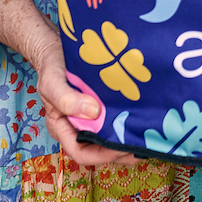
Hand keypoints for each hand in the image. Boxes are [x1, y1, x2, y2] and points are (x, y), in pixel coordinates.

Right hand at [34, 41, 136, 166]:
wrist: (58, 46)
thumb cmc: (51, 65)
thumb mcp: (52, 81)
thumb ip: (65, 99)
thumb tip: (93, 113)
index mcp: (62, 128)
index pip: (82, 153)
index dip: (103, 155)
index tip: (124, 147)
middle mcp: (77, 127)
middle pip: (100, 150)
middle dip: (122, 151)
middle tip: (146, 145)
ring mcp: (91, 118)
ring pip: (110, 137)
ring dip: (128, 139)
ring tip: (150, 137)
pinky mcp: (103, 107)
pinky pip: (116, 120)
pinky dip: (129, 122)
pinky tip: (145, 119)